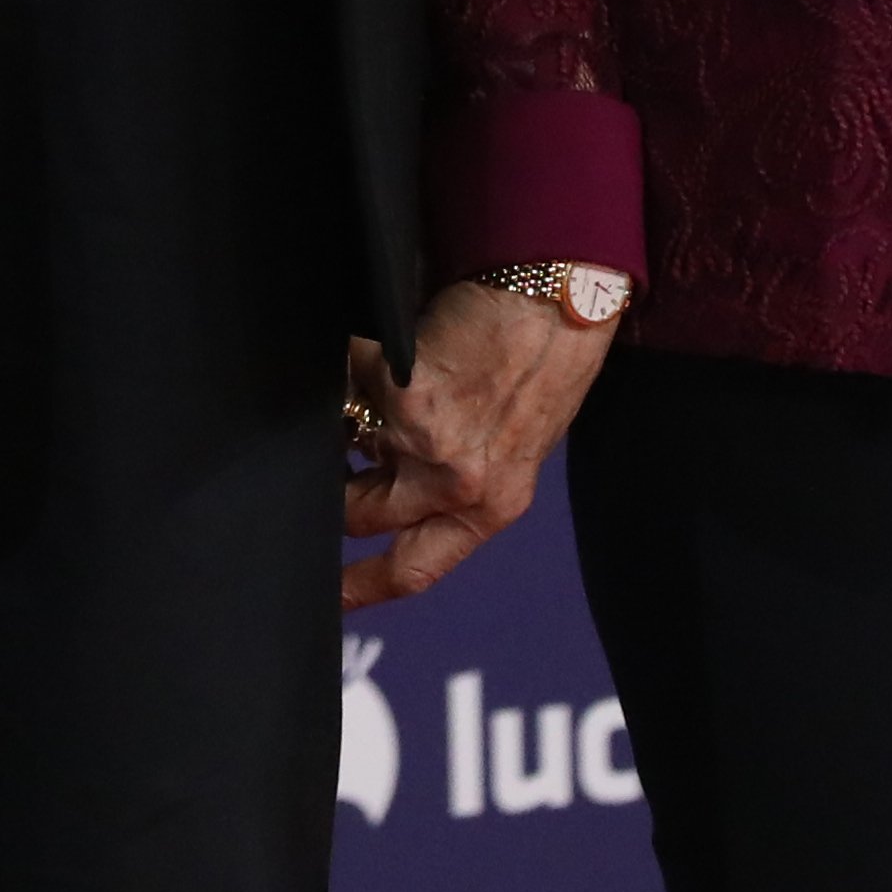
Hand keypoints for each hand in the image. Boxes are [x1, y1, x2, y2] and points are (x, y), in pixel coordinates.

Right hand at [342, 274, 617, 611]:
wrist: (561, 293)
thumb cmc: (551, 360)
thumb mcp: (519, 442)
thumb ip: (462, 476)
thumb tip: (392, 477)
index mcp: (493, 506)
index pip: (414, 569)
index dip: (361, 589)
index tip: (329, 597)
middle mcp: (458, 485)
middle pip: (358, 515)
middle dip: (338, 489)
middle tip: (337, 459)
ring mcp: (424, 441)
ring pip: (343, 445)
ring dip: (347, 418)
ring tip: (387, 382)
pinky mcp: (398, 389)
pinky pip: (348, 378)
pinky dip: (357, 359)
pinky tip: (394, 339)